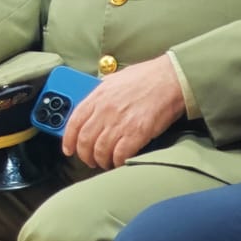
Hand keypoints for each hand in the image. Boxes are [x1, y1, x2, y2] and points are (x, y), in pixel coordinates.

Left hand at [61, 55, 184, 168]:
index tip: (69, 149)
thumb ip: (102, 94)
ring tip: (106, 163)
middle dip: (85, 155)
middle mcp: (105, 110)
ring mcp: (120, 122)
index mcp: (98, 96)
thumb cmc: (147, 77)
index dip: (69, 140)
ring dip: (101, 161)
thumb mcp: (115, 80)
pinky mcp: (137, 133)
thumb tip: (94, 104)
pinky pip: (120, 154)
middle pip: (85, 140)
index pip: (74, 122)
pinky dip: (118, 162)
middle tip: (90, 160)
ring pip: (100, 151)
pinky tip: (120, 162)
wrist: (171, 78)